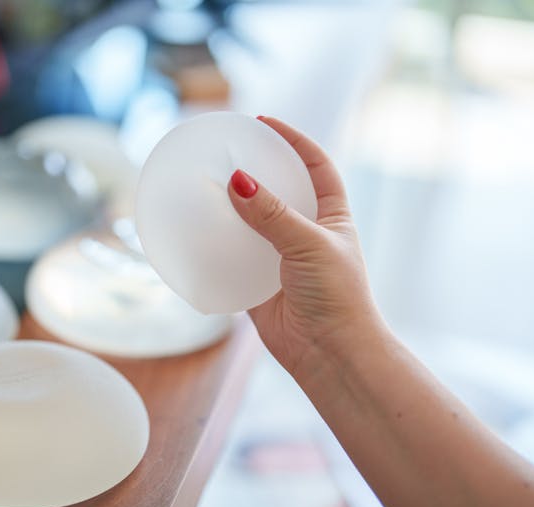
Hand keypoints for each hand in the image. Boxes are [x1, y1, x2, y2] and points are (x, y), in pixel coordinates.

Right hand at [228, 116, 384, 376]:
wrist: (331, 355)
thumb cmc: (336, 297)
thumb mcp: (308, 245)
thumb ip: (272, 214)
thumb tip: (237, 179)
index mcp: (331, 217)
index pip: (316, 166)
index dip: (294, 141)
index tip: (264, 123)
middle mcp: (307, 233)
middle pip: (280, 190)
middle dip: (257, 170)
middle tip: (227, 151)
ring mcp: (282, 259)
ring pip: (253, 224)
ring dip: (233, 207)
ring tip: (205, 186)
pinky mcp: (260, 284)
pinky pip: (235, 257)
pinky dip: (218, 246)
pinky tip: (197, 232)